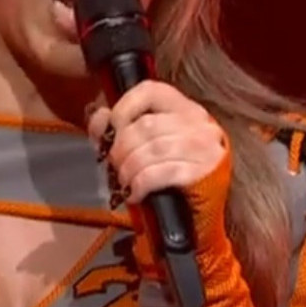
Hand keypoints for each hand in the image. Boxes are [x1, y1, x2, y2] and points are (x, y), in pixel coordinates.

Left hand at [87, 79, 227, 205]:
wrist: (200, 215)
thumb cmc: (168, 175)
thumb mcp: (144, 145)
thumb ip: (119, 126)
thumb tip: (99, 119)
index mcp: (184, 107)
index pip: (150, 91)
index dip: (124, 107)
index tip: (110, 131)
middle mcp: (199, 122)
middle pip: (146, 125)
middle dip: (121, 148)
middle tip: (113, 165)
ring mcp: (205, 147)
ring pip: (152, 149)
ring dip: (129, 168)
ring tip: (123, 181)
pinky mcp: (205, 173)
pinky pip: (161, 173)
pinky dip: (140, 184)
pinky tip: (135, 193)